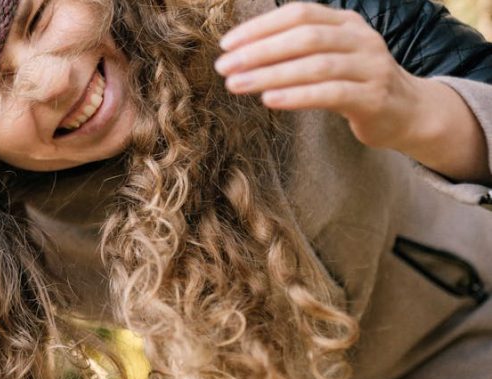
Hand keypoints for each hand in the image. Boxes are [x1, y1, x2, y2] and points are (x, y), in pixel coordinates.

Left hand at [215, 3, 489, 182]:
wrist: (407, 111)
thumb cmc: (355, 83)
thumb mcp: (331, 56)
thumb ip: (298, 49)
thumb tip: (243, 52)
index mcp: (345, 23)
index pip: (299, 13)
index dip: (261, 27)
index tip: (227, 44)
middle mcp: (360, 39)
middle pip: (304, 37)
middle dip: (259, 51)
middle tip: (224, 67)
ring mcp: (370, 66)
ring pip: (315, 65)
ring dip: (270, 74)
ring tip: (236, 85)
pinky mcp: (373, 97)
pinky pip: (330, 94)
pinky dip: (296, 96)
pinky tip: (269, 100)